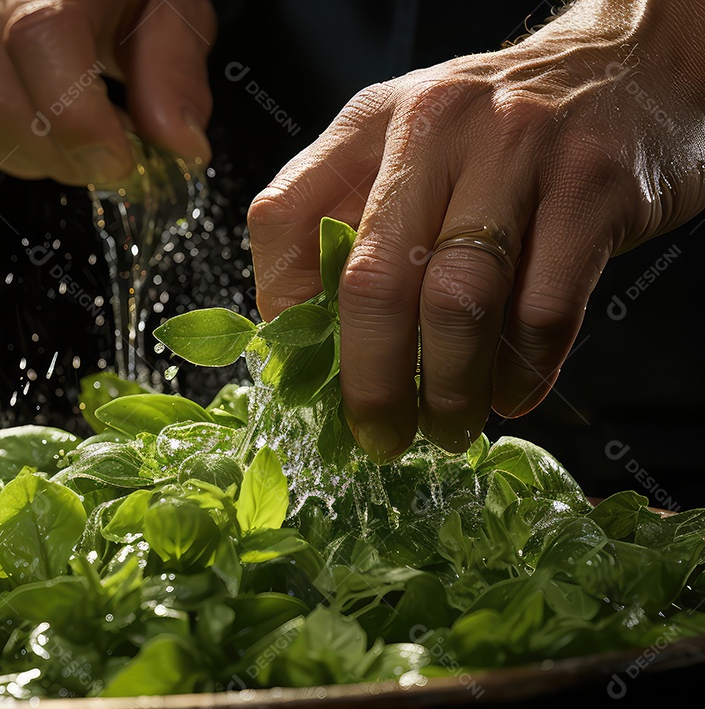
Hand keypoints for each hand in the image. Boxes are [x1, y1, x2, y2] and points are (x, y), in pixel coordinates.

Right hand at [0, 0, 215, 185]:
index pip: (40, 39)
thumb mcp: (173, 6)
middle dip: (62, 154)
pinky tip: (42, 136)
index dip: (81, 121)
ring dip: (33, 157)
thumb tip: (179, 146)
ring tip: (80, 142)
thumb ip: (175, 69)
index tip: (123, 159)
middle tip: (110, 154)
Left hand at [248, 0, 704, 461]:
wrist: (630, 69)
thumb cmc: (499, 136)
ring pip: (459, 301)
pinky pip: (544, 308)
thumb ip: (356, 223)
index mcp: (370, 122)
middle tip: (380, 437)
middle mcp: (435, 127)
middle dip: (370, 381)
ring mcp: (518, 151)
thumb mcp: (409, 149)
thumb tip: (315, 346)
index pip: (283, 218)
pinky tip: (510, 395)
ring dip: (449, 388)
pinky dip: (521, 371)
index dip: (281, 307)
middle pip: (374, 280)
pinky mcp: (592, 187)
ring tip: (448, 428)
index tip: (306, 367)